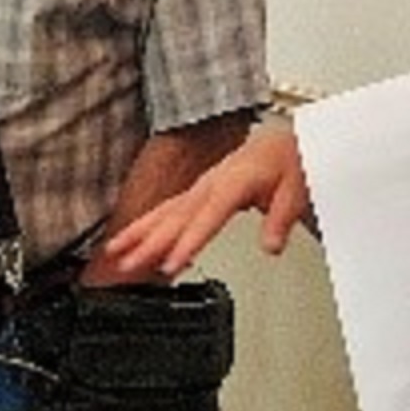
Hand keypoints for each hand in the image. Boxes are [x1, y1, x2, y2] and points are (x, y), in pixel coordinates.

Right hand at [104, 129, 309, 275]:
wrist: (284, 143)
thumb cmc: (289, 162)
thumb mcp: (296, 190)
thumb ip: (281, 219)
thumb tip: (271, 246)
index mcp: (234, 182)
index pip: (206, 218)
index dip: (186, 243)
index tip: (170, 264)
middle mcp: (210, 184)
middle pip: (174, 218)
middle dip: (148, 244)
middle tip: (127, 266)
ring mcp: (199, 188)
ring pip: (162, 214)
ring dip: (136, 235)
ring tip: (113, 255)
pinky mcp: (195, 193)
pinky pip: (165, 211)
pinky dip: (143, 228)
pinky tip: (130, 243)